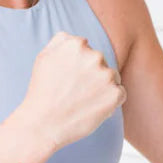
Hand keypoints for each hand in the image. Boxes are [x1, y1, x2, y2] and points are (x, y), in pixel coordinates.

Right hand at [16, 32, 125, 147]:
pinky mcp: (115, 94)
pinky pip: (120, 94)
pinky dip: (110, 102)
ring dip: (102, 88)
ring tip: (83, 100)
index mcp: (77, 44)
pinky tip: (93, 108)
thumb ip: (61, 41)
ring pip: (112, 77)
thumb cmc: (42, 92)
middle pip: (101, 63)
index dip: (78, 66)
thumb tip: (76, 38)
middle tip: (74, 92)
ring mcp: (107, 75)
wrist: (43, 124)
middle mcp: (95, 56)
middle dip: (92, 76)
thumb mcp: (44, 57)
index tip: (69, 79)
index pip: (87, 51)